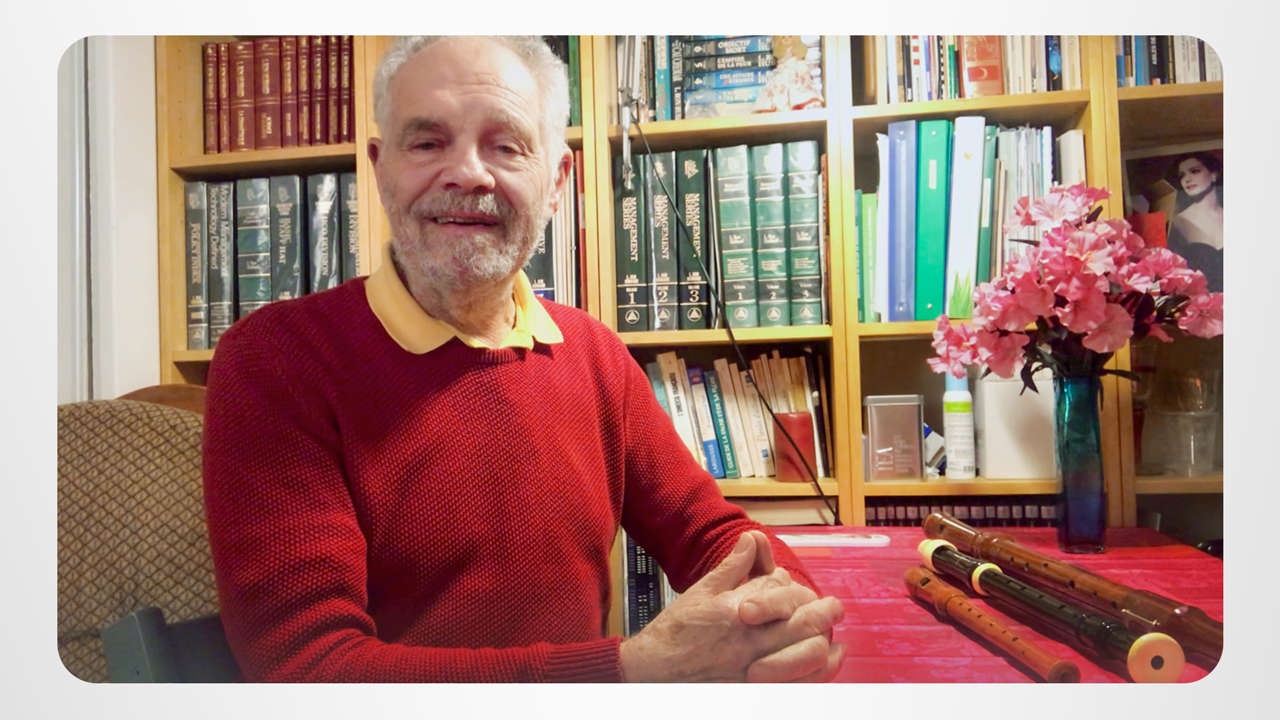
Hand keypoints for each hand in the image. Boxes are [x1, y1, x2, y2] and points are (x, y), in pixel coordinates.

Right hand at [618, 532, 844, 681]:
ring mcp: (755, 669)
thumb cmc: (675, 633)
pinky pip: (800, 685)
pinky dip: (819, 673)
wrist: (653, 673)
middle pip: (805, 622)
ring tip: (834, 635)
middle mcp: (749, 640)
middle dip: (825, 611)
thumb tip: (752, 538)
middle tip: (834, 607)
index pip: (783, 591)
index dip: (793, 588)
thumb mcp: (701, 593)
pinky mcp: (757, 690)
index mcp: (737, 610)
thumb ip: (732, 567)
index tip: (797, 589)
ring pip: (808, 655)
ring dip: (827, 643)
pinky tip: (827, 663)